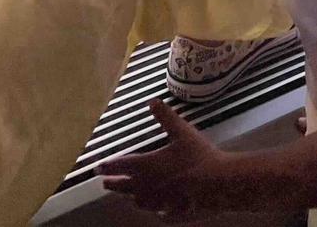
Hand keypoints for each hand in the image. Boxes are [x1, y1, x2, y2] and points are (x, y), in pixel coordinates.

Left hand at [99, 100, 231, 216]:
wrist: (217, 185)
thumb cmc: (197, 157)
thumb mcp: (181, 131)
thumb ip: (165, 117)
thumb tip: (152, 101)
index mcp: (147, 166)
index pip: (122, 165)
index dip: (109, 166)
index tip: (98, 168)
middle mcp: (148, 187)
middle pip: (125, 187)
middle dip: (114, 184)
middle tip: (105, 184)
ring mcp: (160, 203)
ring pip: (140, 203)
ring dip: (131, 198)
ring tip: (128, 197)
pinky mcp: (174, 215)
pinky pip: (160, 214)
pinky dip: (155, 211)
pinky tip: (158, 212)